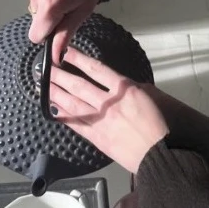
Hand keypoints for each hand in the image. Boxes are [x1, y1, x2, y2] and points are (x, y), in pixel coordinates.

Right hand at [27, 0, 106, 63]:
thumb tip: (55, 56)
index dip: (49, 35)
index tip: (61, 25)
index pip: (35, 36)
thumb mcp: (84, 9)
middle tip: (70, 2)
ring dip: (48, 0)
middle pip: (37, 18)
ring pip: (36, 2)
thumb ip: (66, 33)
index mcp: (49, 7)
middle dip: (51, 15)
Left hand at [49, 48, 168, 172]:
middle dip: (60, 76)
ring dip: (56, 94)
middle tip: (43, 69)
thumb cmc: (166, 124)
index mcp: (126, 89)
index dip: (80, 59)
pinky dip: (64, 117)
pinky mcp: (98, 140)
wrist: (163, 155)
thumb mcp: (156, 96)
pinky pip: (77, 125)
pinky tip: (53, 110)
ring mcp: (102, 122)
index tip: (66, 52)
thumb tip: (122, 85)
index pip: (97, 69)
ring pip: (74, 105)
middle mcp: (110, 103)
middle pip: (80, 86)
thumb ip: (136, 88)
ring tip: (43, 86)